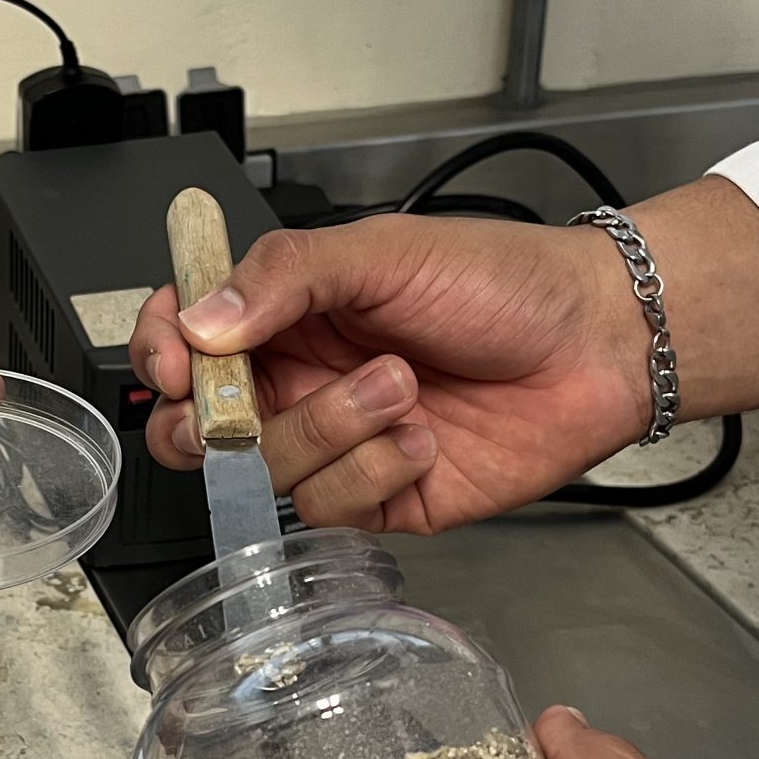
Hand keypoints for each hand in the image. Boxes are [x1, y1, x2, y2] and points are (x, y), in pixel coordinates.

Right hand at [125, 215, 652, 531]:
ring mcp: (339, 444)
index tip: (173, 360)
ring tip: (401, 385)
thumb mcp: (382, 251)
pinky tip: (423, 437)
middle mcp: (303, 381)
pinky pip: (331, 507)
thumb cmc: (504, 282)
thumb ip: (284, 276)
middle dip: (214, 423)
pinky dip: (376, 471)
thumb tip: (201, 320)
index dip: (161, 354)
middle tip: (249, 402)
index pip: (185, 339)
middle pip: (202, 427)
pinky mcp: (382, 498)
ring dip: (332, 429)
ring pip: (268, 471)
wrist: (598, 343)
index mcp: (289, 314)